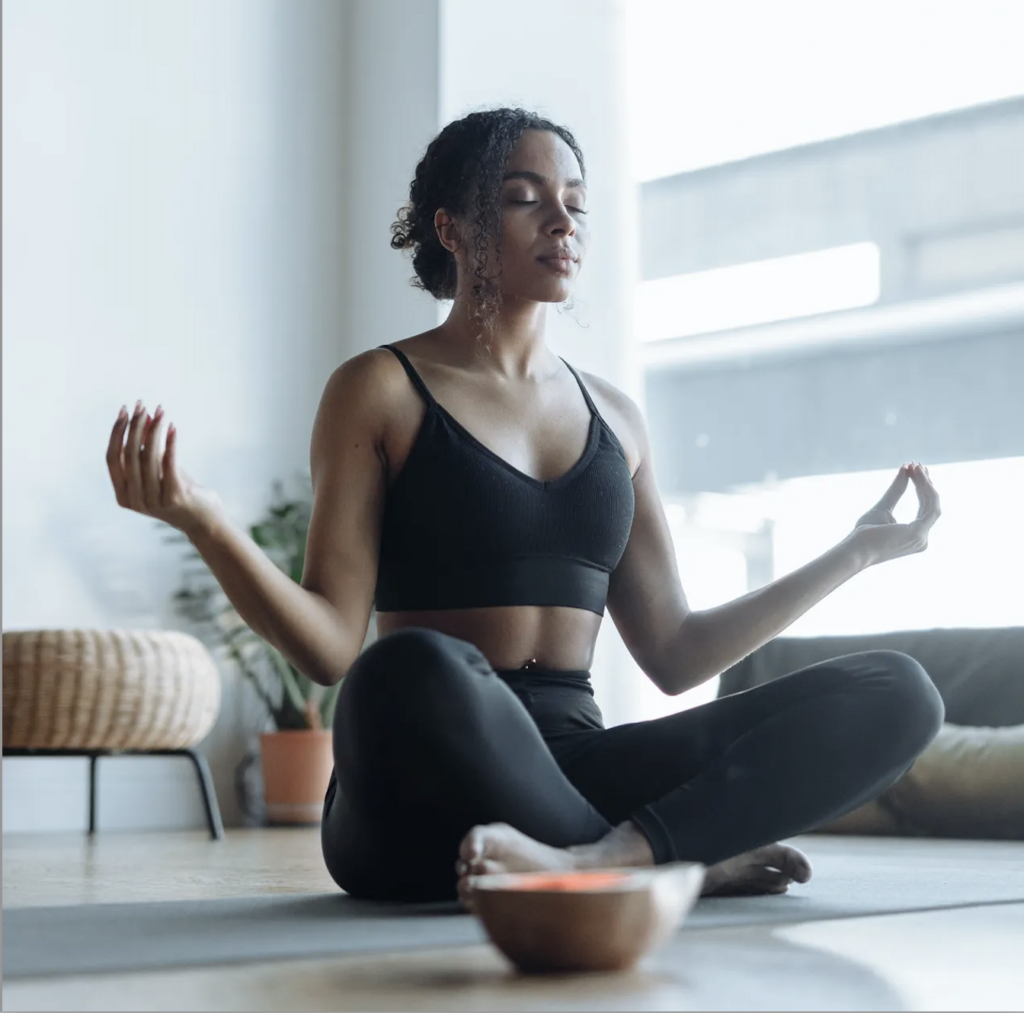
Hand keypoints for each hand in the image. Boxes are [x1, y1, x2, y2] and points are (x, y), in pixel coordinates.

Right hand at [106, 401, 223, 535]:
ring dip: (154, 430)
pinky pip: (169, 463)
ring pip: (148, 457)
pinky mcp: (174, 497)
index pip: (112, 458)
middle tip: (142, 405)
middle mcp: (134, 499)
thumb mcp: (158, 470)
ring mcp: (153, 500)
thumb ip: (148, 448)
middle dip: (135, 426)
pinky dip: (170, 443)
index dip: (116, 432)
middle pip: (129, 455)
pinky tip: (173, 427)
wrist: (203, 521)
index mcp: (123, 495)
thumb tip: (144, 416)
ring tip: (160, 411)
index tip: (124, 410)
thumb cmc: (178, 492)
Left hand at [849, 462, 940, 566]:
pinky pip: (929, 506)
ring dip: (925, 483)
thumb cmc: (864, 533)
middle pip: (930, 505)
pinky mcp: (918, 532)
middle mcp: (922, 539)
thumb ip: (895, 490)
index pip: (924, 509)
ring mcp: (922, 538)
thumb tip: (905, 468)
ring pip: (932, 504)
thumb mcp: (882, 507)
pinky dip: (925, 489)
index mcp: (915, 536)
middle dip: (925, 484)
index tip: (915, 471)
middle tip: (918, 465)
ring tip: (916, 466)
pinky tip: (918, 475)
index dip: (921, 489)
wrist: (854, 549)